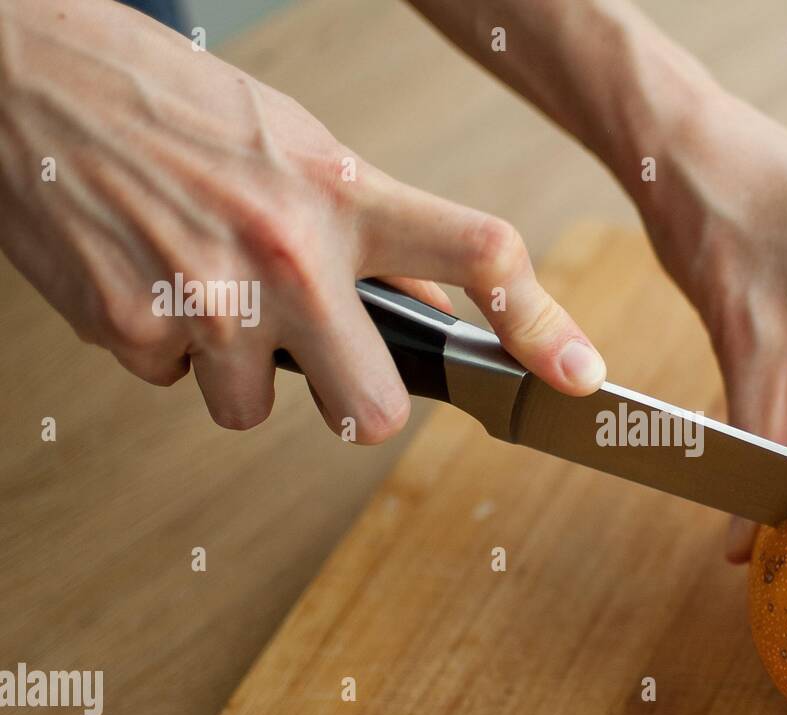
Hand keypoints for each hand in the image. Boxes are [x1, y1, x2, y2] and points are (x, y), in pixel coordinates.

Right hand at [0, 0, 604, 440]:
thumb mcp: (298, 148)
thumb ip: (371, 230)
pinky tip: (148, 276)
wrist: (30, 73)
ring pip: (254, 410)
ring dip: (237, 368)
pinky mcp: (132, 328)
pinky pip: (173, 383)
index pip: (477, 255)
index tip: (575, 374)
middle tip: (322, 358)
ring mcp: (209, 298)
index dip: (540, 324)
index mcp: (345, 194)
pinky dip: (164, 346)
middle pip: (373, 412)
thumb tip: (431, 300)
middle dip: (354, 406)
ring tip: (205, 283)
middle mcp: (288, 252)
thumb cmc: (173, 105)